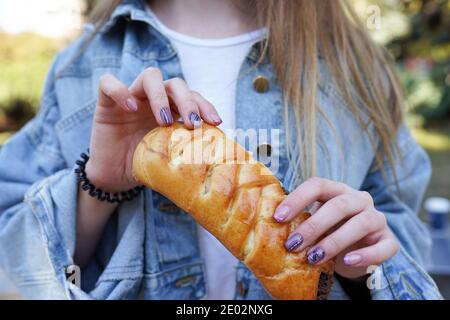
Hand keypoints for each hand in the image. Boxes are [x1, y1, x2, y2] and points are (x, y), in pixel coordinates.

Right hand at [87, 68, 221, 192]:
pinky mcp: (106, 103)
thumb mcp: (168, 160)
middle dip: (188, 102)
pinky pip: (108, 83)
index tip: (216, 122)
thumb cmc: (142, 166)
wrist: (114, 177)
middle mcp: (153, 100)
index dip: (205, 106)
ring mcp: (131, 98)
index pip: (193, 97)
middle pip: (176, 84)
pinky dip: (120, 91)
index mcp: (172, 111)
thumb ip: (185, 156)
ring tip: (165, 121)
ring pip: (150, 76)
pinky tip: (131, 108)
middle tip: (193, 125)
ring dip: (161, 96)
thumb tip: (213, 167)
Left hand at [273, 177, 398, 278]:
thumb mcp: (314, 224)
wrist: (355, 253)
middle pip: (338, 205)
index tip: (277, 217)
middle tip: (292, 244)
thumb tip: (263, 227)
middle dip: (313, 225)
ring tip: (314, 258)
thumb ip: (297, 221)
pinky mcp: (389, 241)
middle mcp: (359, 199)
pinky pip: (383, 247)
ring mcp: (377, 219)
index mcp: (337, 190)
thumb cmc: (328, 233)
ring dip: (335, 241)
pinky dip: (366, 255)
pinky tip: (347, 261)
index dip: (297, 198)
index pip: (318, 184)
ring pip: (361, 223)